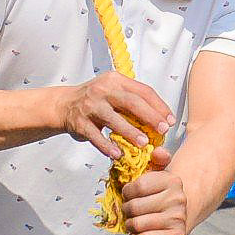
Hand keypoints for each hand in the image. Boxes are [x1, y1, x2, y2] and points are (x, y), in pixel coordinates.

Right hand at [57, 71, 172, 164]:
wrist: (63, 104)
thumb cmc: (95, 99)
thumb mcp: (113, 91)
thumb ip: (132, 100)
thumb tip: (160, 118)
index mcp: (116, 80)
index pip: (143, 91)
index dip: (159, 106)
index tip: (170, 121)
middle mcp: (103, 90)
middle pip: (132, 102)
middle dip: (150, 117)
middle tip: (163, 130)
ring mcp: (90, 106)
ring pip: (114, 119)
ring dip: (131, 132)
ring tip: (144, 144)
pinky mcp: (80, 122)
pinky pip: (96, 136)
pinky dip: (107, 146)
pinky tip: (117, 154)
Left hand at [120, 145, 193, 234]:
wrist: (179, 220)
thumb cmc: (161, 199)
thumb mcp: (157, 176)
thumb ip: (155, 161)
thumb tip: (159, 152)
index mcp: (172, 181)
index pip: (138, 186)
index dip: (127, 193)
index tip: (128, 194)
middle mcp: (177, 199)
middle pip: (134, 207)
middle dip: (127, 211)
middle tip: (130, 211)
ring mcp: (177, 218)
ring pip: (137, 224)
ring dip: (131, 225)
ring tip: (135, 222)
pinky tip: (140, 233)